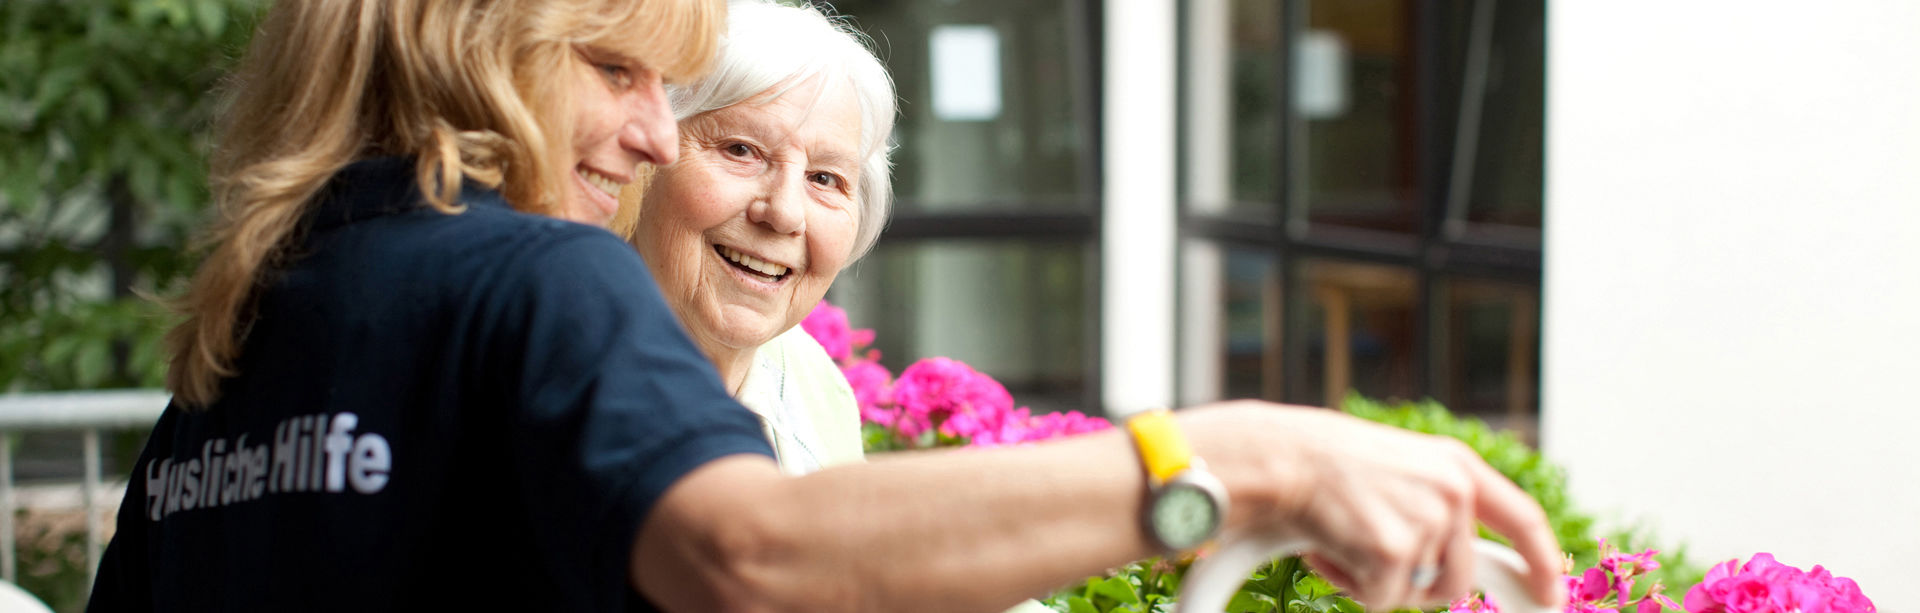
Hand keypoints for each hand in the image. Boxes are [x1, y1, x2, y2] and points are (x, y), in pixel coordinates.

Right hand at [1179, 401, 1566, 609]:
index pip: (1523, 520)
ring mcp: (1427, 522)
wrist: (1279, 456)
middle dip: (1416, 582)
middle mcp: (1452, 492)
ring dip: (1380, 581)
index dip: (1542, 563)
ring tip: (1346, 539)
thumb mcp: (1399, 470)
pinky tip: (1328, 545)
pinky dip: (1349, 583)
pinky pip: (1381, 599)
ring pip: (1419, 593)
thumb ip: (1434, 506)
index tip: (1550, 596)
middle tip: (1373, 557)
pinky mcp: (1396, 552)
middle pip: (1459, 579)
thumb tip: (1457, 566)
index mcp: (1457, 467)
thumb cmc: (1326, 464)